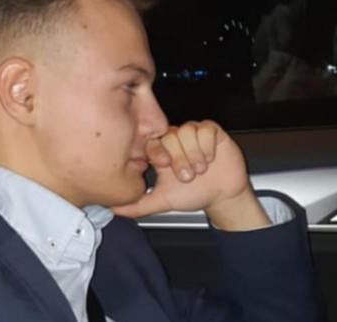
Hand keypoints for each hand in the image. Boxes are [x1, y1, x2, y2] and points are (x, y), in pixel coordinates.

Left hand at [112, 120, 270, 229]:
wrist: (222, 196)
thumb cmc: (193, 194)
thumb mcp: (163, 201)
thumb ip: (138, 205)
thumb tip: (114, 208)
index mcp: (162, 151)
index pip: (152, 141)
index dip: (158, 152)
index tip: (164, 166)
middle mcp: (176, 140)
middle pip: (170, 136)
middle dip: (179, 158)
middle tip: (187, 175)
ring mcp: (194, 134)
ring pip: (187, 130)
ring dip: (194, 152)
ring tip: (200, 168)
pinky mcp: (212, 132)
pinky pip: (206, 128)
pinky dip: (207, 145)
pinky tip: (210, 157)